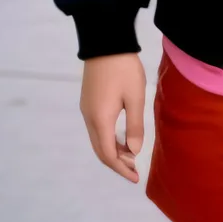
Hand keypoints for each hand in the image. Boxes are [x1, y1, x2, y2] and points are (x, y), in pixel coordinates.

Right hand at [80, 52, 145, 183]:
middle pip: (100, 150)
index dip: (121, 168)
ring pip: (98, 140)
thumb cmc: (124, 69)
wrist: (106, 43)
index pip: (108, 154)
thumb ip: (134, 125)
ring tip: (131, 156)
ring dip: (113, 151)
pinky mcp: (89, 102)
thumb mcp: (135, 96)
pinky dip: (109, 139)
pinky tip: (122, 138)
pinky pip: (97, 129)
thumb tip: (133, 151)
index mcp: (100, 120)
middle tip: (134, 170)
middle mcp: (89, 118)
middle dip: (117, 163)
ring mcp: (87, 110)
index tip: (135, 177)